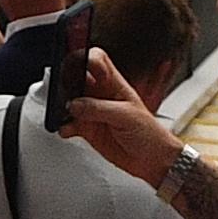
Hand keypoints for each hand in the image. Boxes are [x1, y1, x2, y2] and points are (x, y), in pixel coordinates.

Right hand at [67, 47, 180, 184]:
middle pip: (79, 78)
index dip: (86, 58)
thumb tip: (75, 104)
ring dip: (64, 107)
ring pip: (71, 102)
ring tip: (65, 114)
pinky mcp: (89, 130)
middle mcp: (102, 95)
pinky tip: (67, 129)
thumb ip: (99, 108)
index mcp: (115, 85)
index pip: (97, 60)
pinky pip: (70, 124)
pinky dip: (65, 126)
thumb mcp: (126, 116)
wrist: (153, 161)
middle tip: (66, 94)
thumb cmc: (150, 134)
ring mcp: (94, 112)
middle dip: (68, 83)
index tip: (76, 67)